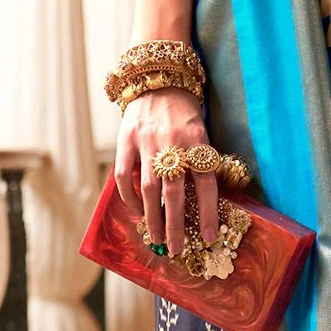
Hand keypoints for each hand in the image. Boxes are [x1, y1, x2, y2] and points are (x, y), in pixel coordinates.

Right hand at [114, 88, 219, 254]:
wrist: (159, 81)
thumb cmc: (184, 115)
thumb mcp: (201, 134)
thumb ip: (201, 163)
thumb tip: (201, 205)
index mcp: (198, 141)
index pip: (205, 184)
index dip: (208, 213)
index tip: (208, 237)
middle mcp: (173, 143)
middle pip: (174, 192)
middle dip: (175, 225)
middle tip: (176, 248)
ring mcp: (147, 142)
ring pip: (148, 188)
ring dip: (152, 217)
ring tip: (155, 238)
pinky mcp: (125, 140)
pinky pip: (123, 175)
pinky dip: (128, 197)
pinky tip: (135, 211)